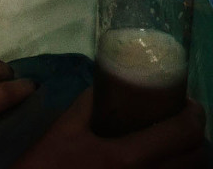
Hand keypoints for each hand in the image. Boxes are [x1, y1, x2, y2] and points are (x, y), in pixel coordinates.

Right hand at [13, 89, 206, 168]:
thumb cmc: (47, 164)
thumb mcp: (64, 129)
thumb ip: (87, 104)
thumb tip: (106, 84)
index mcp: (129, 157)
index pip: (182, 133)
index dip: (195, 114)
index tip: (189, 102)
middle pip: (198, 158)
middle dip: (198, 136)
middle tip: (183, 120)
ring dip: (191, 157)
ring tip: (175, 141)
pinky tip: (164, 161)